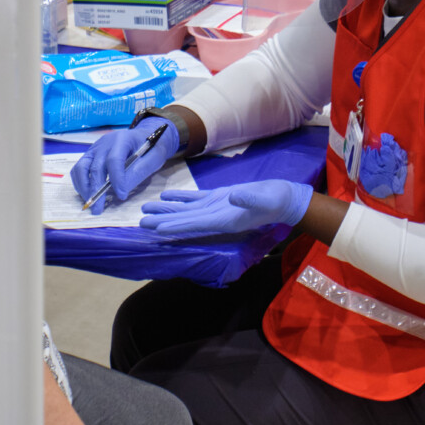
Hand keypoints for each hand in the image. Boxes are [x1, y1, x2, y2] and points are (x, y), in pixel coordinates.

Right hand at [70, 117, 178, 213]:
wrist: (144, 136)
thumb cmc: (150, 149)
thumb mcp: (153, 159)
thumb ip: (138, 173)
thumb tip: (121, 192)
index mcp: (122, 139)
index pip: (114, 160)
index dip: (116, 179)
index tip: (121, 196)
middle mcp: (104, 142)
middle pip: (95, 166)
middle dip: (96, 190)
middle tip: (98, 209)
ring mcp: (95, 148)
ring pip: (81, 168)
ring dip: (84, 188)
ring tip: (91, 203)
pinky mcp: (89, 155)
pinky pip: (79, 169)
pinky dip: (81, 183)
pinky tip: (88, 194)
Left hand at [140, 179, 313, 234]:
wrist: (284, 198)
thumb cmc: (276, 200)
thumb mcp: (264, 199)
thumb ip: (248, 199)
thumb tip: (233, 197)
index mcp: (224, 220)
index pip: (195, 224)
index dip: (176, 226)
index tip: (157, 229)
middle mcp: (215, 217)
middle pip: (184, 220)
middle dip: (163, 221)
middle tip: (140, 222)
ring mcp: (215, 208)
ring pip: (185, 210)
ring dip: (166, 209)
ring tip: (146, 208)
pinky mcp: (219, 198)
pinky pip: (195, 199)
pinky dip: (180, 197)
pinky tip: (166, 196)